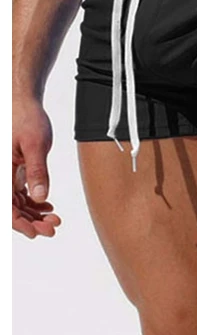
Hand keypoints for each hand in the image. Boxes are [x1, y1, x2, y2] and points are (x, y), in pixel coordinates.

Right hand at [12, 98, 60, 238]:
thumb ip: (37, 171)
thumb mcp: (35, 145)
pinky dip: (33, 202)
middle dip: (32, 221)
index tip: (37, 232)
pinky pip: (20, 193)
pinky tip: (47, 207)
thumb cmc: (26, 118)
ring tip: (54, 219)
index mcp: (1, 171)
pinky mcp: (13, 170)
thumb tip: (39, 197)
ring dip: (34, 214)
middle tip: (53, 227)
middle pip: (12, 208)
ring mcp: (6, 174)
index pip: (7, 207)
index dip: (20, 223)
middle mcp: (2, 175)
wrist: (23, 102)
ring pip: (17, 203)